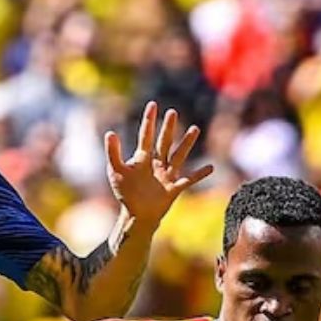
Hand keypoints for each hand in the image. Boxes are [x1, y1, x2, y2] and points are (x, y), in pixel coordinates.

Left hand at [106, 101, 211, 226]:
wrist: (136, 215)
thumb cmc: (125, 194)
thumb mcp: (116, 171)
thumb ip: (113, 153)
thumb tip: (110, 133)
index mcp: (142, 159)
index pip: (146, 136)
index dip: (149, 121)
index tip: (153, 105)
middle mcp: (156, 164)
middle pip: (164, 142)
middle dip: (168, 128)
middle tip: (173, 112)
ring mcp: (167, 175)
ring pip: (178, 156)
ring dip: (186, 143)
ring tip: (195, 129)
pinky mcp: (174, 188)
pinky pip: (189, 179)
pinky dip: (199, 174)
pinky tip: (210, 167)